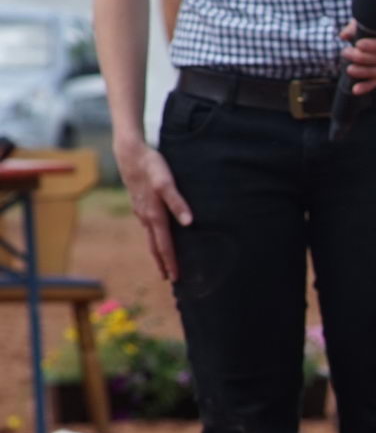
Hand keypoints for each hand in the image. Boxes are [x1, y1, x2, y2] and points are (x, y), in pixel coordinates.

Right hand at [114, 138, 191, 279]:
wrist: (129, 152)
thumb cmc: (151, 166)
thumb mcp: (166, 182)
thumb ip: (178, 202)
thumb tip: (189, 222)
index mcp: (155, 215)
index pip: (165, 245)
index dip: (171, 262)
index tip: (175, 278)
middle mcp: (146, 217)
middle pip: (155, 245)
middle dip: (162, 263)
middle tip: (169, 279)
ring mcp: (141, 211)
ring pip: (150, 236)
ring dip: (157, 251)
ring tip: (163, 263)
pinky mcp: (140, 203)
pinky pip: (148, 226)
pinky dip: (153, 236)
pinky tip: (157, 236)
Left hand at [340, 17, 375, 93]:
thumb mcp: (368, 17)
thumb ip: (355, 26)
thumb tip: (344, 36)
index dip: (374, 45)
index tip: (358, 44)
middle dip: (364, 58)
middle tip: (346, 53)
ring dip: (365, 72)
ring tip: (349, 69)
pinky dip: (368, 85)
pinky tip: (356, 89)